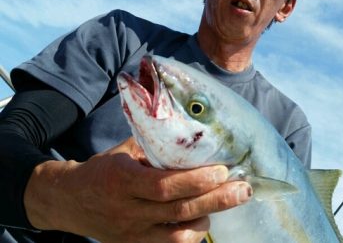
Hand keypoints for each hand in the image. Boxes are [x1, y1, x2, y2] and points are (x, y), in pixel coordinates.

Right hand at [24, 137, 251, 242]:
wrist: (68, 200)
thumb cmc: (101, 170)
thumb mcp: (124, 152)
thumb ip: (154, 149)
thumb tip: (191, 139)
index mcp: (123, 180)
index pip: (166, 185)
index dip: (197, 180)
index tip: (223, 171)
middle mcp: (128, 211)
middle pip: (179, 211)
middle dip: (217, 200)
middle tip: (243, 190)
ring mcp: (132, 233)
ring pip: (178, 234)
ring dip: (207, 219)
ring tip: (225, 201)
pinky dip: (191, 235)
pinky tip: (203, 221)